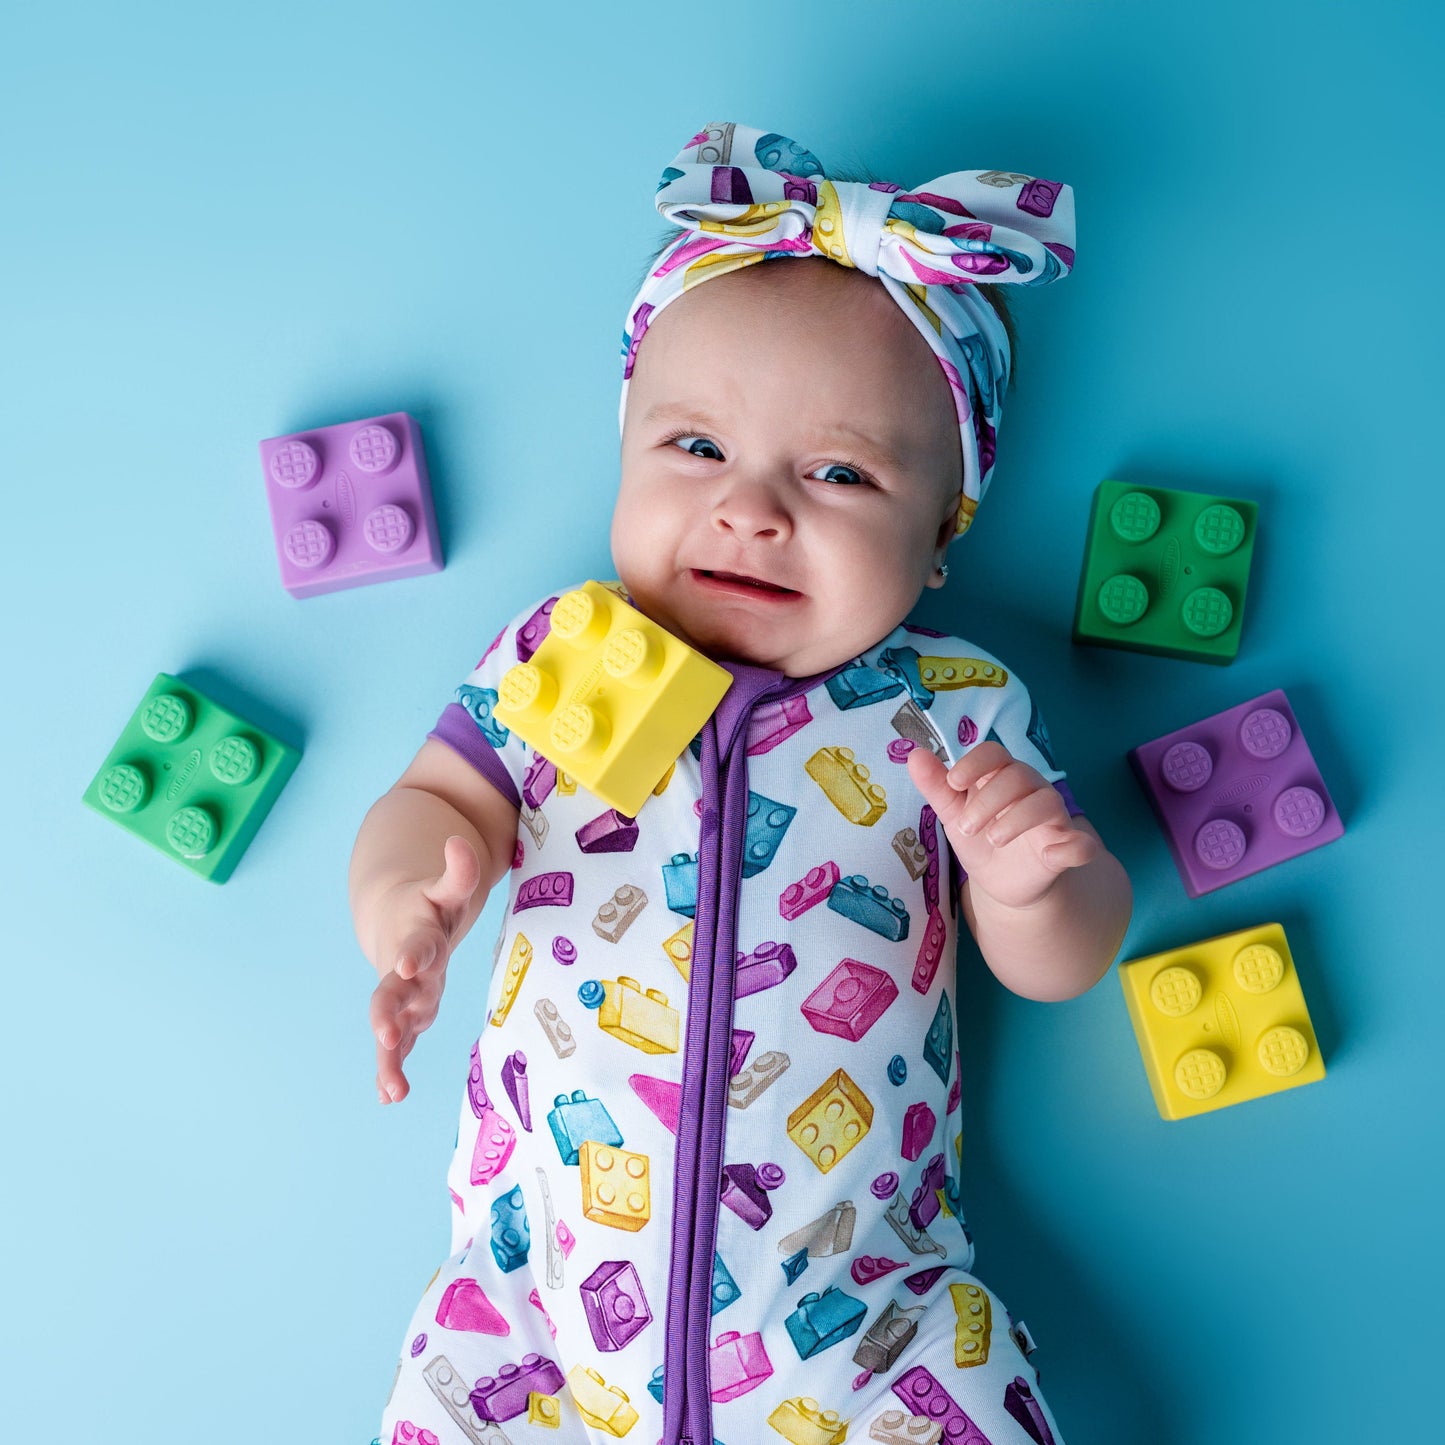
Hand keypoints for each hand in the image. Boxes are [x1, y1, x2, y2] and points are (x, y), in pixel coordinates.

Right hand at [367, 835, 481, 1103]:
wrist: (396, 918)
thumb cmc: (431, 905)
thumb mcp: (448, 888)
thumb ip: (458, 871)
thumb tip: (462, 842)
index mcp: (419, 936)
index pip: (417, 945)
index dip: (413, 953)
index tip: (407, 964)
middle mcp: (406, 972)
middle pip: (393, 993)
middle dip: (390, 1013)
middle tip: (385, 1035)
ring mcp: (403, 996)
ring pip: (393, 1026)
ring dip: (391, 1055)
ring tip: (391, 1088)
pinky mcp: (405, 1015)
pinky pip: (399, 1045)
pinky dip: (392, 1069)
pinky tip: (390, 1097)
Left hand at [906, 741, 1098, 910]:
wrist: (1001, 884)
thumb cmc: (980, 839)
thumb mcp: (953, 815)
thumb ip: (936, 787)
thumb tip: (914, 755)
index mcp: (1001, 778)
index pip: (995, 753)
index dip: (975, 763)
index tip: (953, 783)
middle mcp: (1030, 790)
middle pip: (1019, 775)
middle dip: (988, 800)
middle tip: (966, 828)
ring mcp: (1051, 819)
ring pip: (1047, 802)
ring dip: (1019, 818)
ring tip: (993, 839)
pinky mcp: (1066, 849)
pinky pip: (1082, 843)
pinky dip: (1075, 847)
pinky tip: (1055, 854)